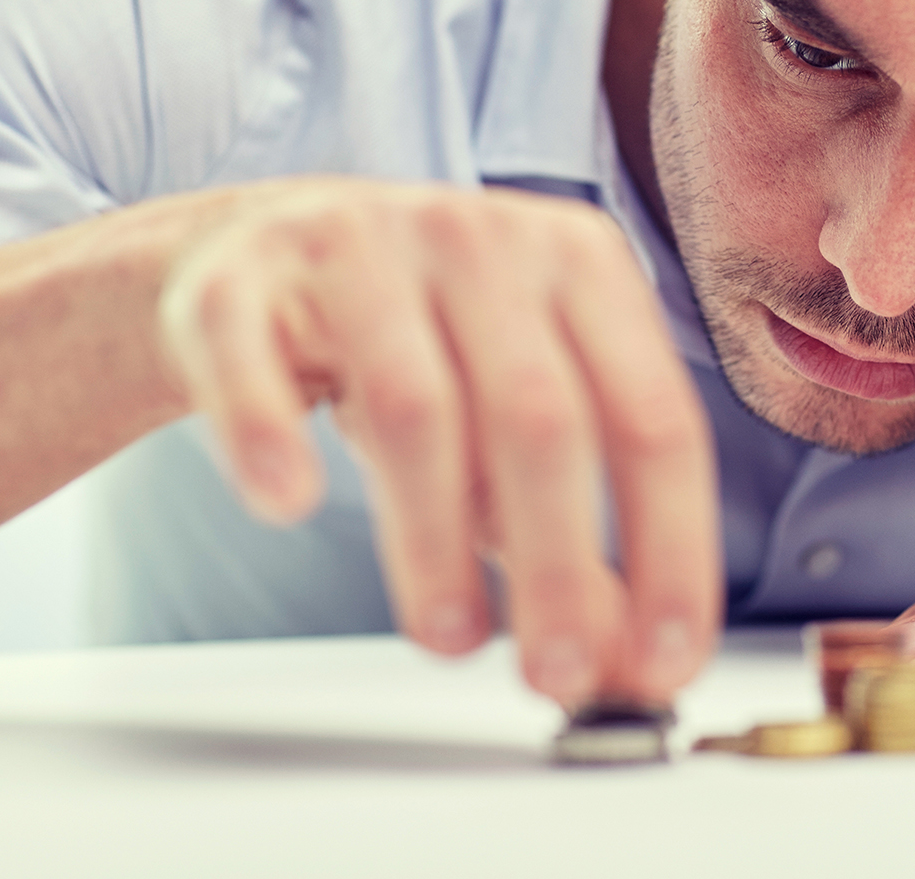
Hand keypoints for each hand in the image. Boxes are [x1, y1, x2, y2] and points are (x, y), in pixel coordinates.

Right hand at [156, 177, 718, 706]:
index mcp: (581, 262)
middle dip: (558, 565)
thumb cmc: (423, 341)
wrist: (258, 248)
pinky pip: (253, 361)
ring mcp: (359, 244)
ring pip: (414, 406)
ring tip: (448, 639)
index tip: (664, 662)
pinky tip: (290, 505)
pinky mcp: (243, 275)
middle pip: (540, 418)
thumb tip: (626, 657)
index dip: (671, 550)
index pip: (654, 419)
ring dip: (434, 541)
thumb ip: (577, 523)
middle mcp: (481, 238)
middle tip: (555, 677)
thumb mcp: (516, 411)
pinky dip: (269, 437)